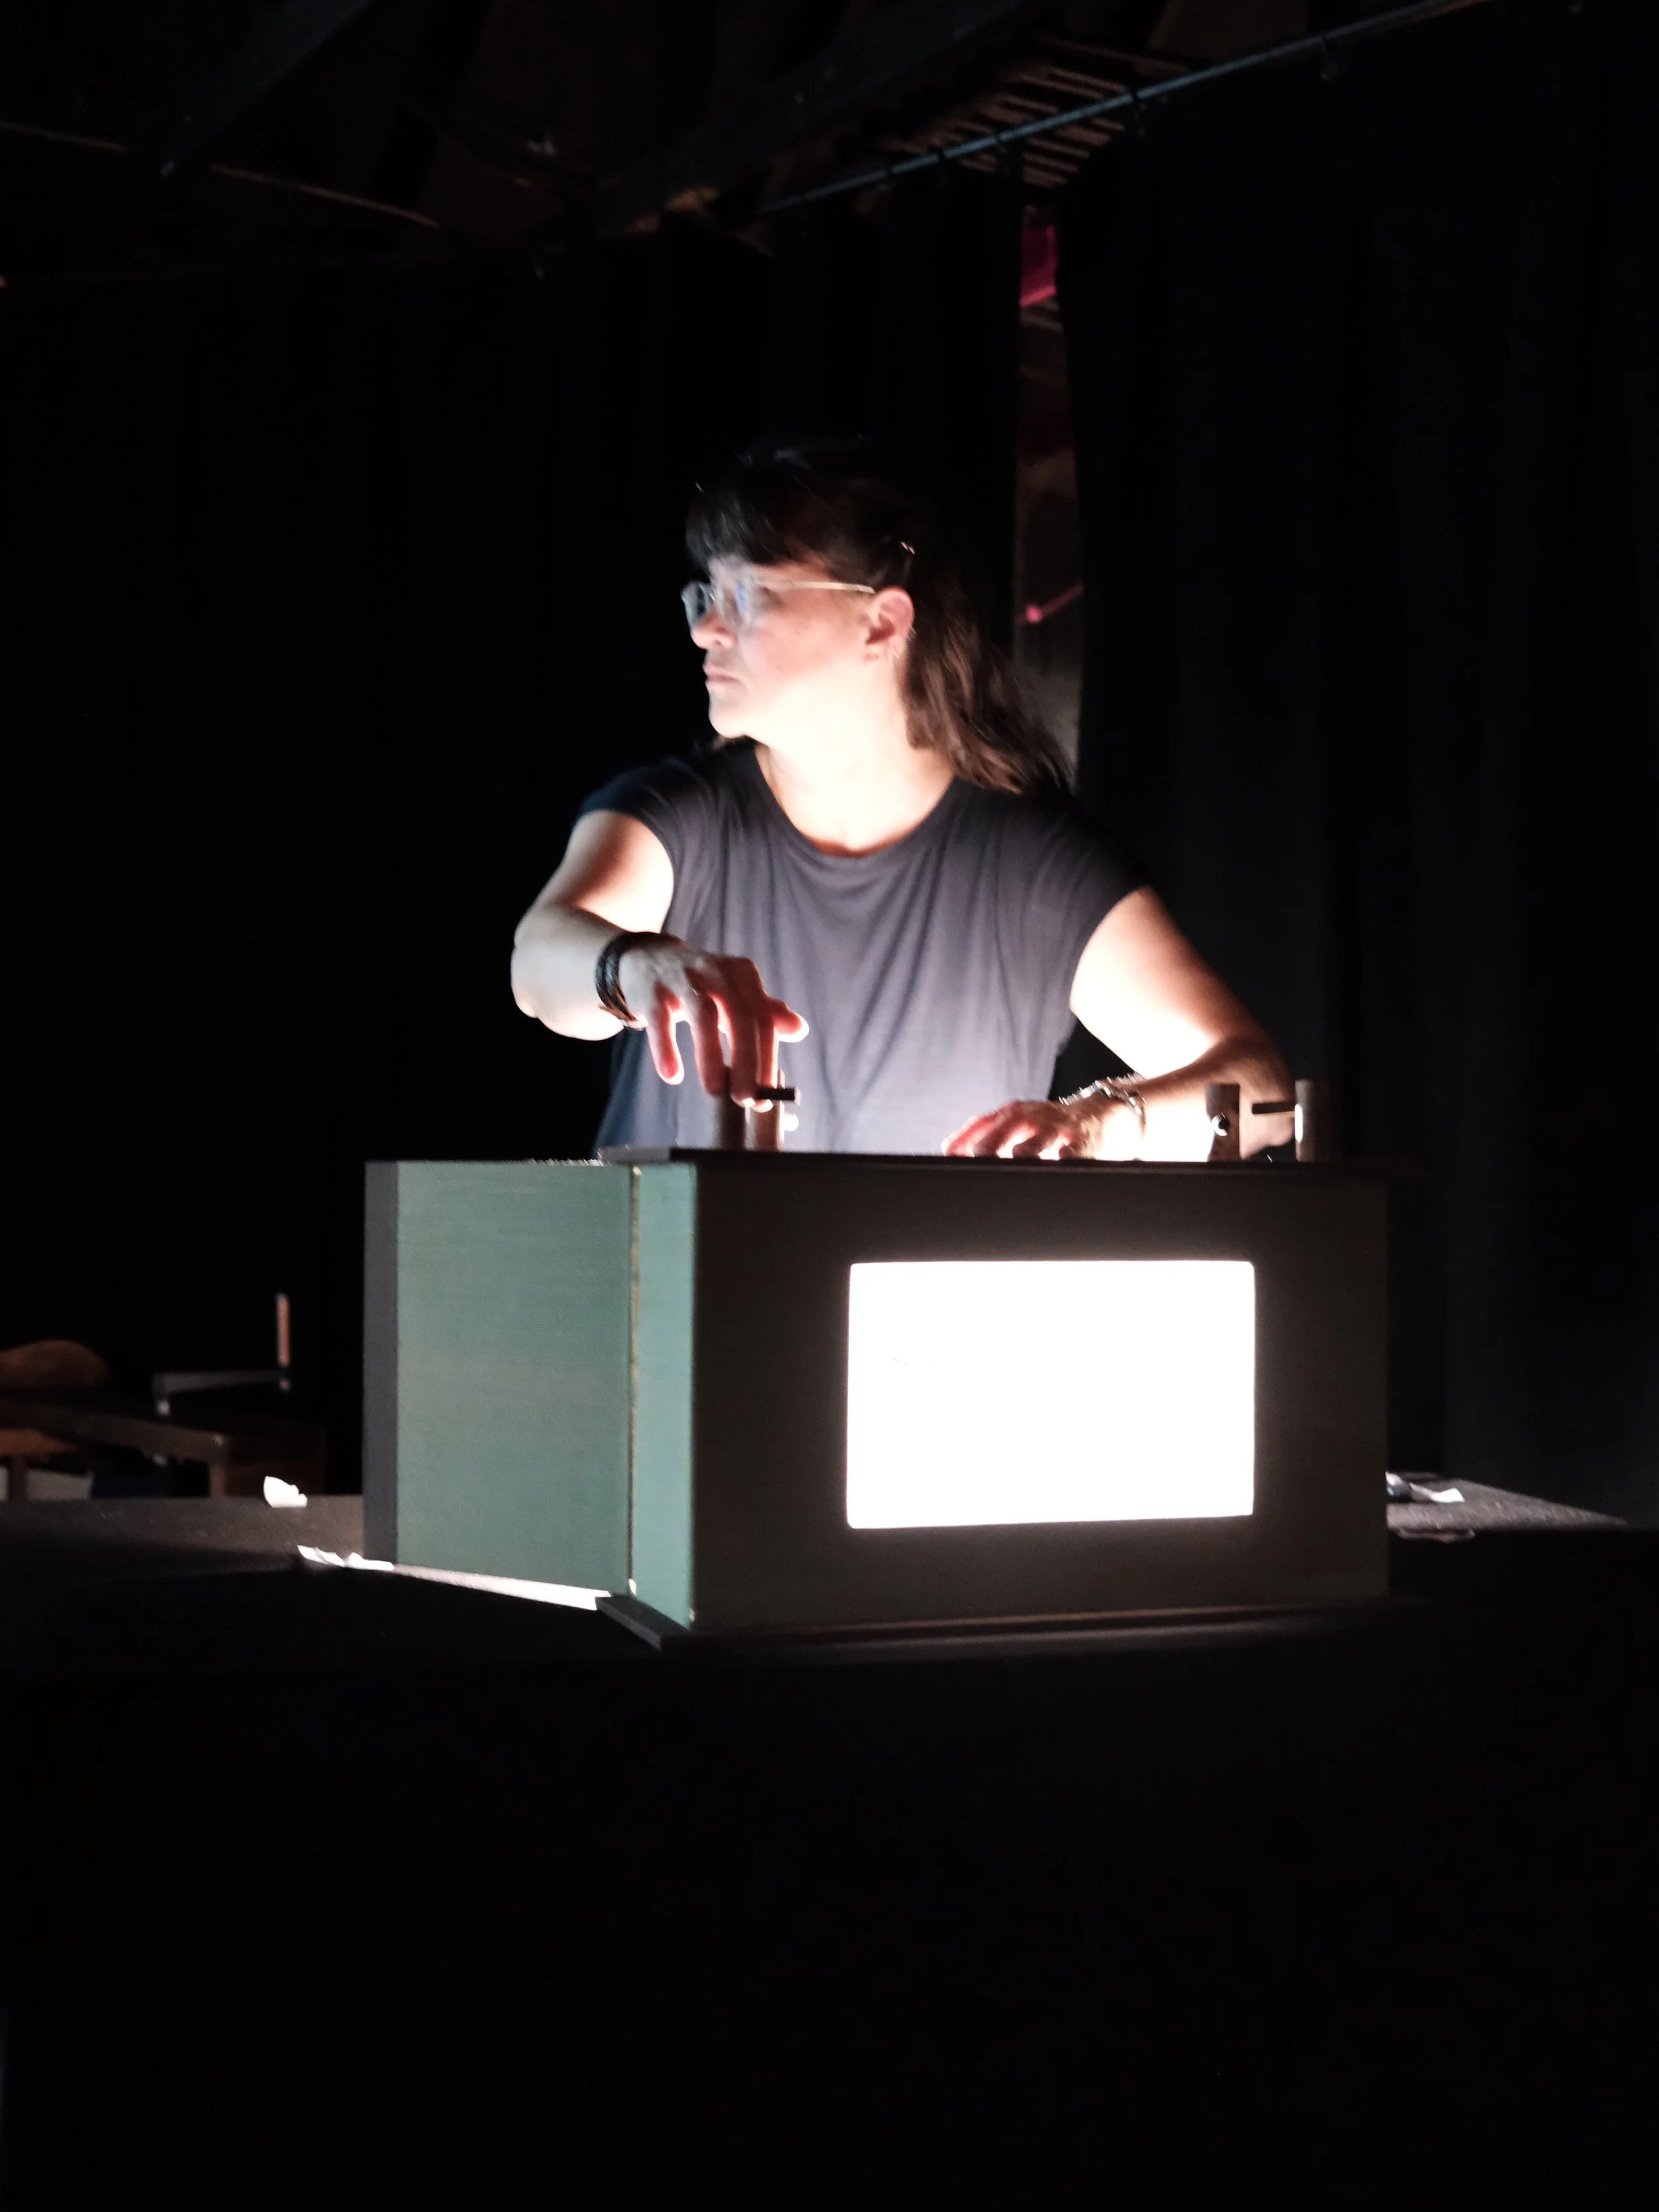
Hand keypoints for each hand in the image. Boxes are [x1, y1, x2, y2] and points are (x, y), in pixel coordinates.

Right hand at [619, 941, 807, 1105]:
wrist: (650, 959)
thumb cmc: (702, 985)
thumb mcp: (736, 993)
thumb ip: (766, 1012)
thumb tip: (800, 1029)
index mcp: (743, 975)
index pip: (763, 1020)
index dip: (767, 1059)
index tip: (765, 1095)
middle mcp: (717, 971)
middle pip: (740, 1016)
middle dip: (746, 1061)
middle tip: (745, 1099)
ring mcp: (683, 978)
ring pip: (703, 1016)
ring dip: (711, 1056)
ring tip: (715, 1091)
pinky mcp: (652, 990)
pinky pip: (661, 1021)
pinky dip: (666, 1049)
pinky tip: (672, 1076)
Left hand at [942, 1092, 1134, 1160]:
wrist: (1104, 1116)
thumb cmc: (1050, 1125)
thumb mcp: (1019, 1122)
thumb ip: (985, 1133)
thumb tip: (949, 1150)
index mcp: (1014, 1113)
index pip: (983, 1125)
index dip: (965, 1141)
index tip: (949, 1158)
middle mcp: (1034, 1117)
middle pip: (1008, 1127)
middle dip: (992, 1143)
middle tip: (978, 1160)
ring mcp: (1059, 1129)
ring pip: (1039, 1140)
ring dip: (1027, 1149)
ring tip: (1016, 1159)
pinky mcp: (1084, 1144)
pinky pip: (1072, 1154)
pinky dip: (1063, 1162)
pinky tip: (1055, 1170)